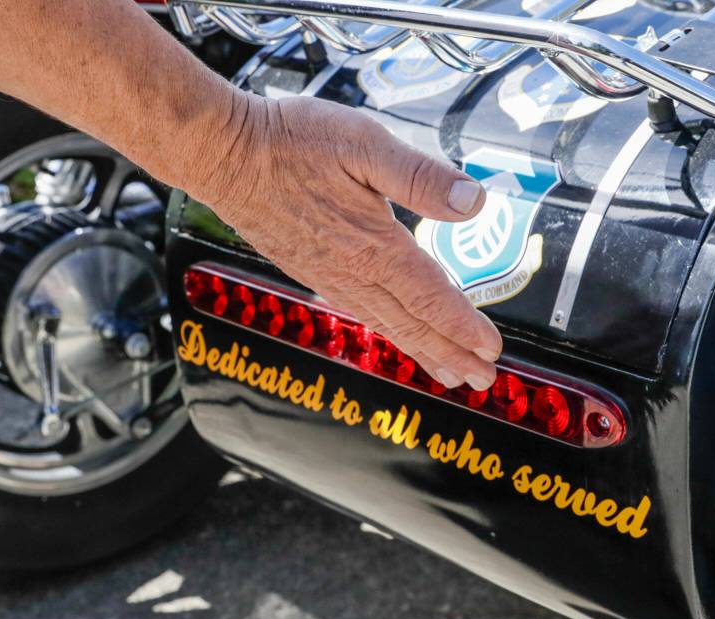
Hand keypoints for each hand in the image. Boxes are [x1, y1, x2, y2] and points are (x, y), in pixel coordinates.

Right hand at [195, 94, 501, 389]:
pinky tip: (396, 335)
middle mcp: (352, 272)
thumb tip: (473, 203)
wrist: (222, 153)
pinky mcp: (311, 271)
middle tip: (483, 380)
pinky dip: (389, 334)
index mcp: (373, 246)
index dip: (464, 327)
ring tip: (450, 374)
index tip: (492, 350)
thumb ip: (421, 177)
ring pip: (387, 326)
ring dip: (423, 352)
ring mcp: (329, 276)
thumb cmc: (290, 142)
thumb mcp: (364, 144)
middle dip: (452, 354)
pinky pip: (360, 314)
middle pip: (413, 324)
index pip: (431, 298)